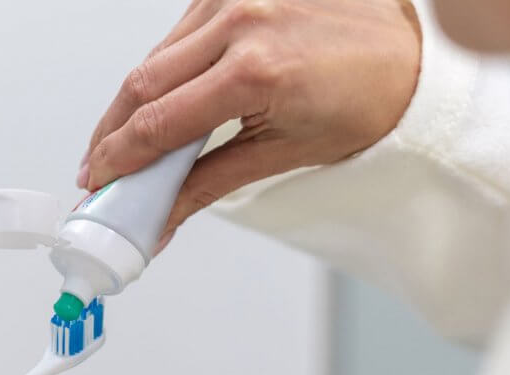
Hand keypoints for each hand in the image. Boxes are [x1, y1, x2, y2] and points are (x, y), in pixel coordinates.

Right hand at [79, 0, 420, 244]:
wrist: (409, 51)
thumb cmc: (366, 99)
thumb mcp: (284, 154)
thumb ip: (209, 184)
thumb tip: (161, 217)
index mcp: (256, 71)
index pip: (158, 124)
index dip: (118, 159)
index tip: (100, 184)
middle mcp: (241, 22)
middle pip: (140, 84)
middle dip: (110, 134)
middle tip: (100, 170)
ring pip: (153, 57)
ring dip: (131, 104)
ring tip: (126, 142)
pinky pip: (177, 35)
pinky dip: (162, 72)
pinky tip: (162, 100)